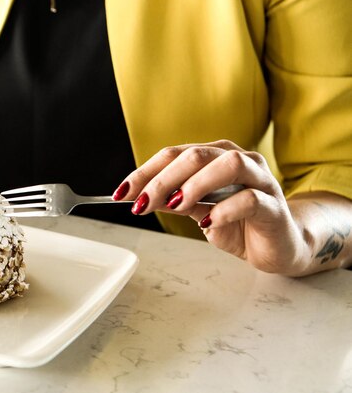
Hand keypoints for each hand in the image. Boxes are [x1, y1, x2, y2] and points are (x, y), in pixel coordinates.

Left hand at [113, 140, 307, 274]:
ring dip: (195, 184)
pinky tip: (207, 221)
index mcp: (215, 156)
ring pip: (228, 164)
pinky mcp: (274, 205)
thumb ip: (175, 200)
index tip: (122, 193)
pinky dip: (224, 209)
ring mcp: (260, 179)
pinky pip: (250, 199)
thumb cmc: (237, 223)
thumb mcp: (198, 211)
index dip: (144, 173)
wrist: (278, 245)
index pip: (173, 155)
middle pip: (195, 156)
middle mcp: (238, 159)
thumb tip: (141, 197)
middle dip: (162, 179)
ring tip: (175, 206)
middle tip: (142, 203)